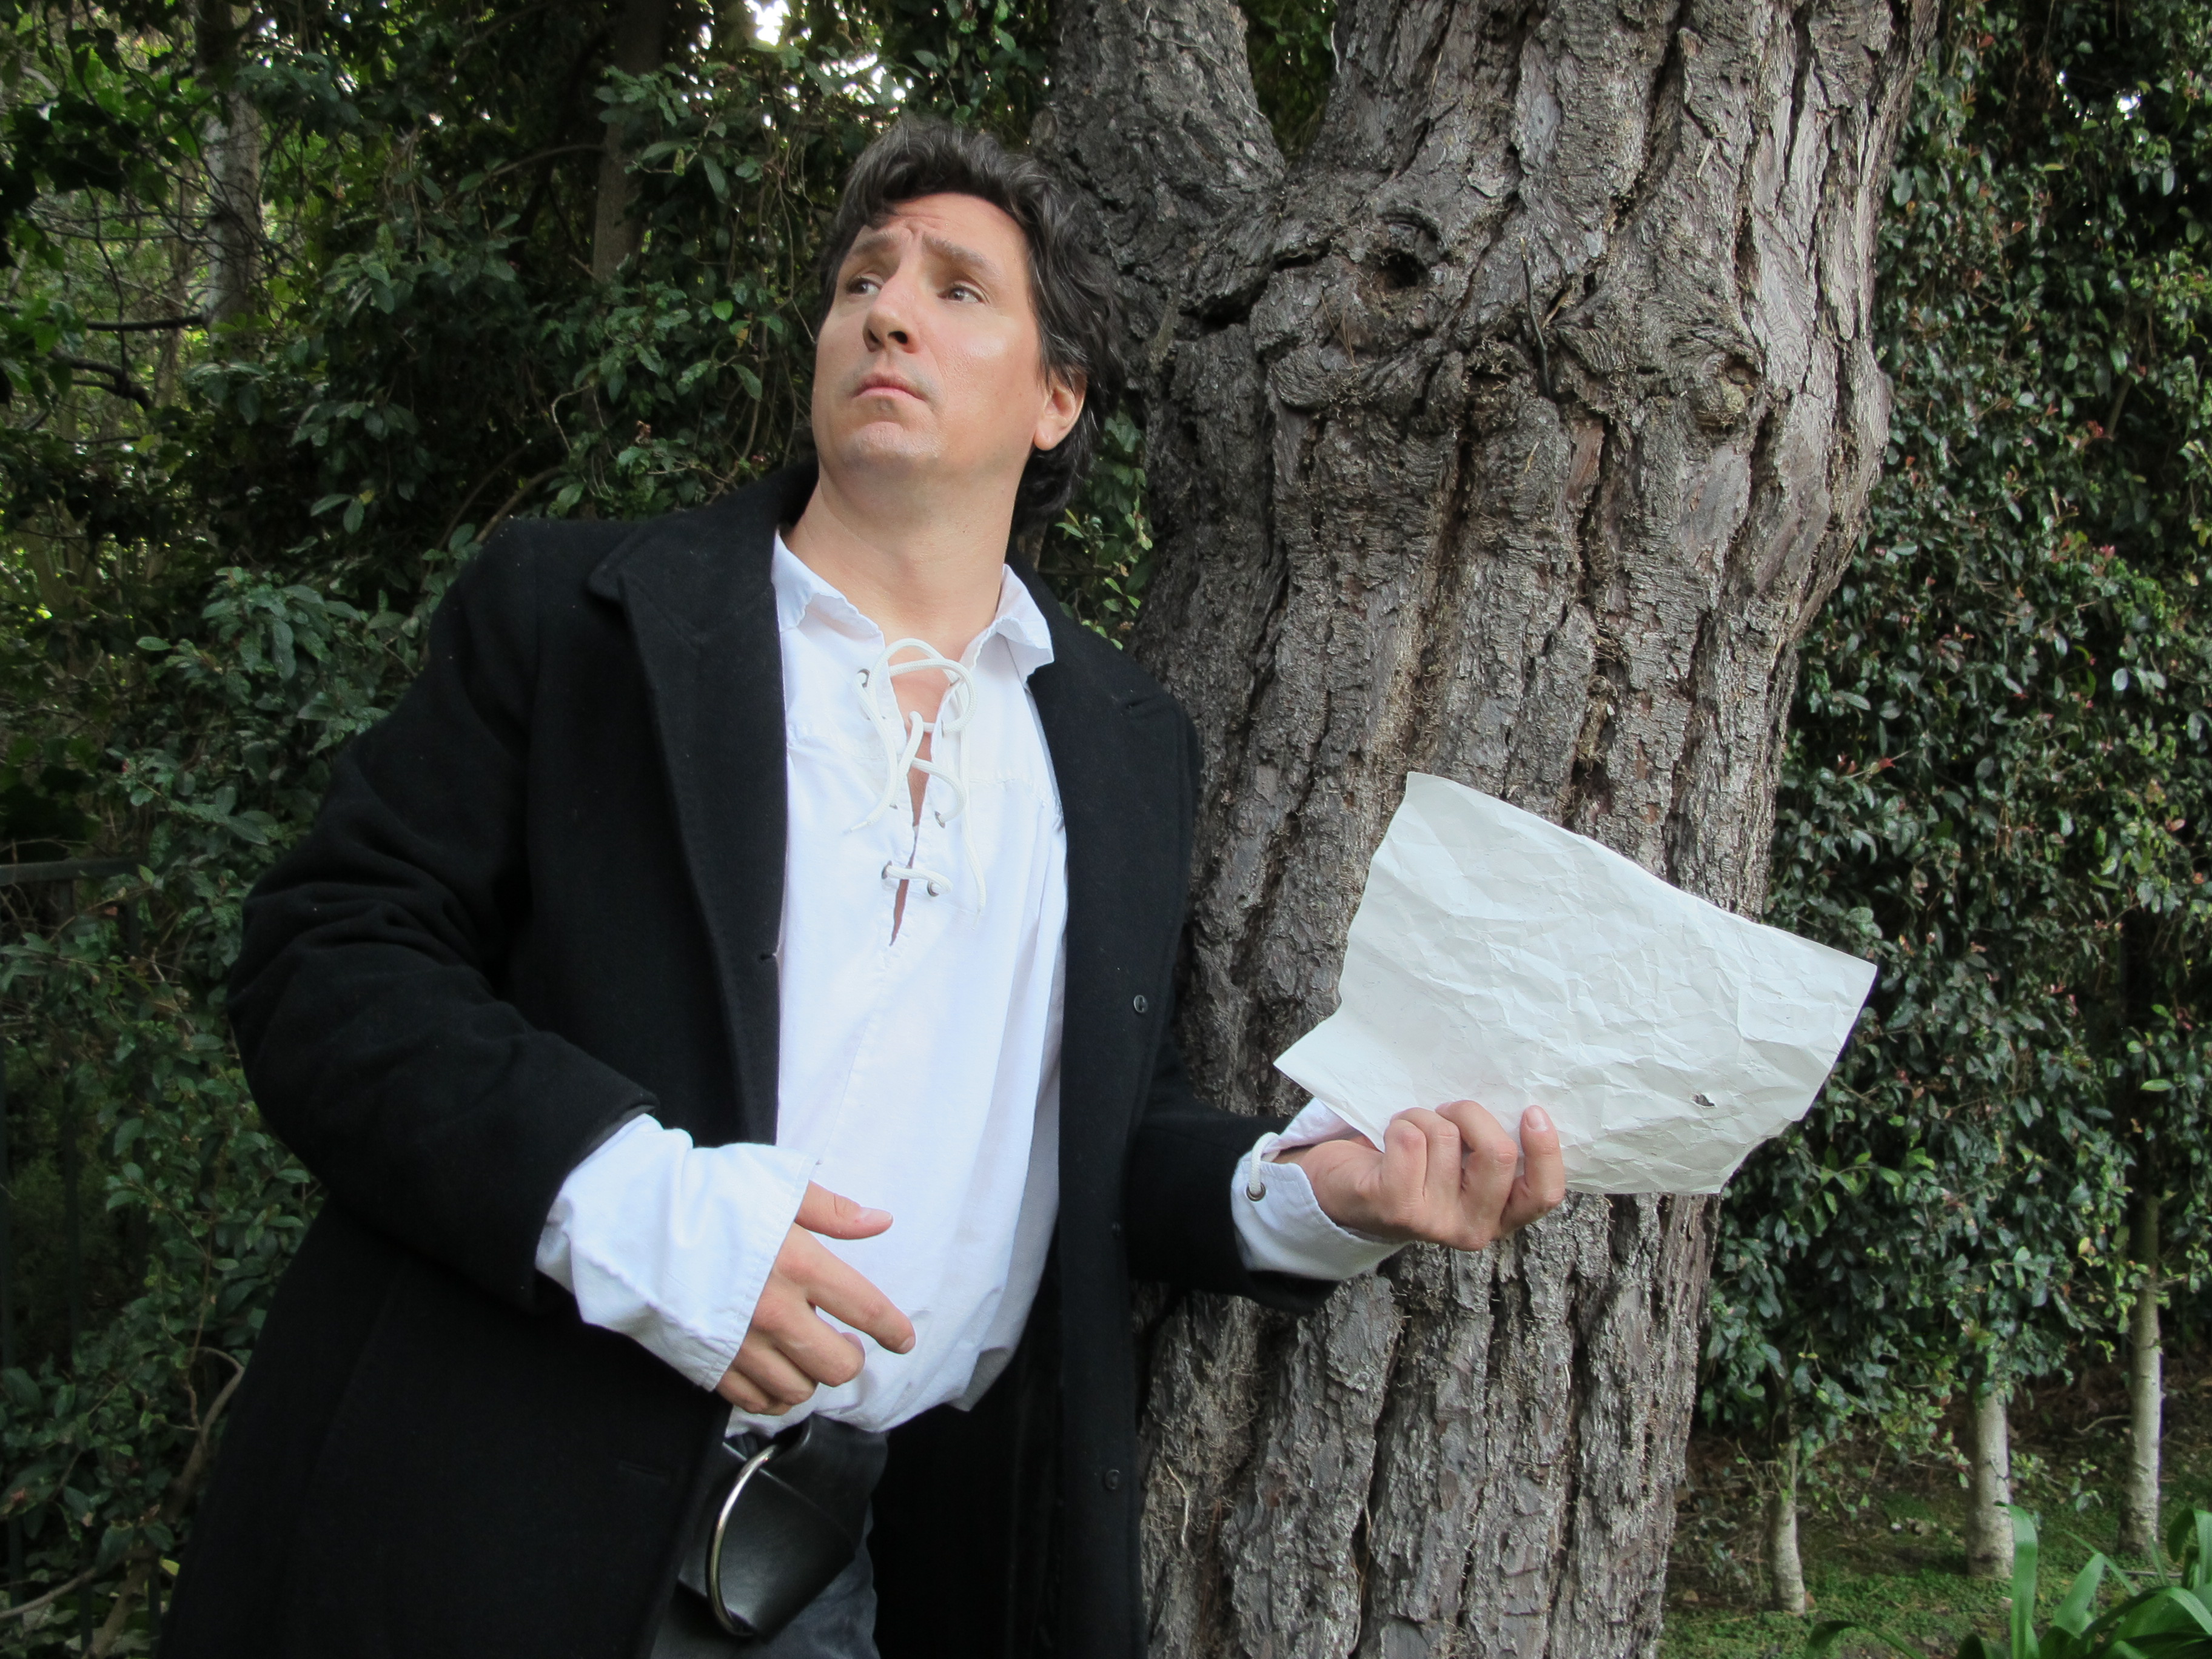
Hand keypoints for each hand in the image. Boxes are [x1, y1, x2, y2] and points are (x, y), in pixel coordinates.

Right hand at [715, 1183, 915, 1415]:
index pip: (865, 1309)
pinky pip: (754, 1402)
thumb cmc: (704, 1193)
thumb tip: (879, 1222)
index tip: (902, 1340)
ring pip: (797, 1391)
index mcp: (799, 1265)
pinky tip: (773, 1375)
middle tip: (845, 1343)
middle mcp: (774, 1313)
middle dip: (849, 1359)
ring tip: (806, 1356)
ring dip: (810, 1378)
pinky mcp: (707, 1364)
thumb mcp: (774, 1182)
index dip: (892, 1329)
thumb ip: (831, 1210)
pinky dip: (771, 1397)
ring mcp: (739, 1344)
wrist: (631, 1221)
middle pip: (836, 1365)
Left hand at [1279, 1102, 1565, 1249]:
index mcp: (1499, 1217)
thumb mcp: (1461, 1165)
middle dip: (1471, 1113)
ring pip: (1446, 1137)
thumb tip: (1518, 1101)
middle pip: (1498, 1154)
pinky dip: (1399, 1124)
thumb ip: (1489, 1149)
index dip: (1545, 1150)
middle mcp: (1472, 1229)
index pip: (1544, 1194)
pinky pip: (1410, 1139)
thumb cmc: (1412, 1168)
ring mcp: (1433, 1223)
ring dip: (1423, 1117)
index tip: (1532, 1111)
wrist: (1342, 1191)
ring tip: (1409, 1133)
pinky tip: (1389, 1140)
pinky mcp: (1396, 1207)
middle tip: (1448, 1111)